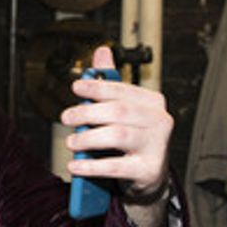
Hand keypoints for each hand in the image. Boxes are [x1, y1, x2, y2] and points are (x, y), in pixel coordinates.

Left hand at [59, 45, 172, 198]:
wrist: (149, 175)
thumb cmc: (132, 138)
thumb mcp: (122, 110)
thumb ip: (110, 84)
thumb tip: (102, 52)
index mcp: (152, 103)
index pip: (122, 90)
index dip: (97, 87)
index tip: (76, 87)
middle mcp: (159, 122)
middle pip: (119, 111)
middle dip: (88, 112)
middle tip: (66, 117)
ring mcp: (157, 147)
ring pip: (118, 135)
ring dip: (88, 138)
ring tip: (71, 142)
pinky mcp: (149, 170)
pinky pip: (116, 166)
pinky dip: (92, 166)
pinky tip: (76, 165)